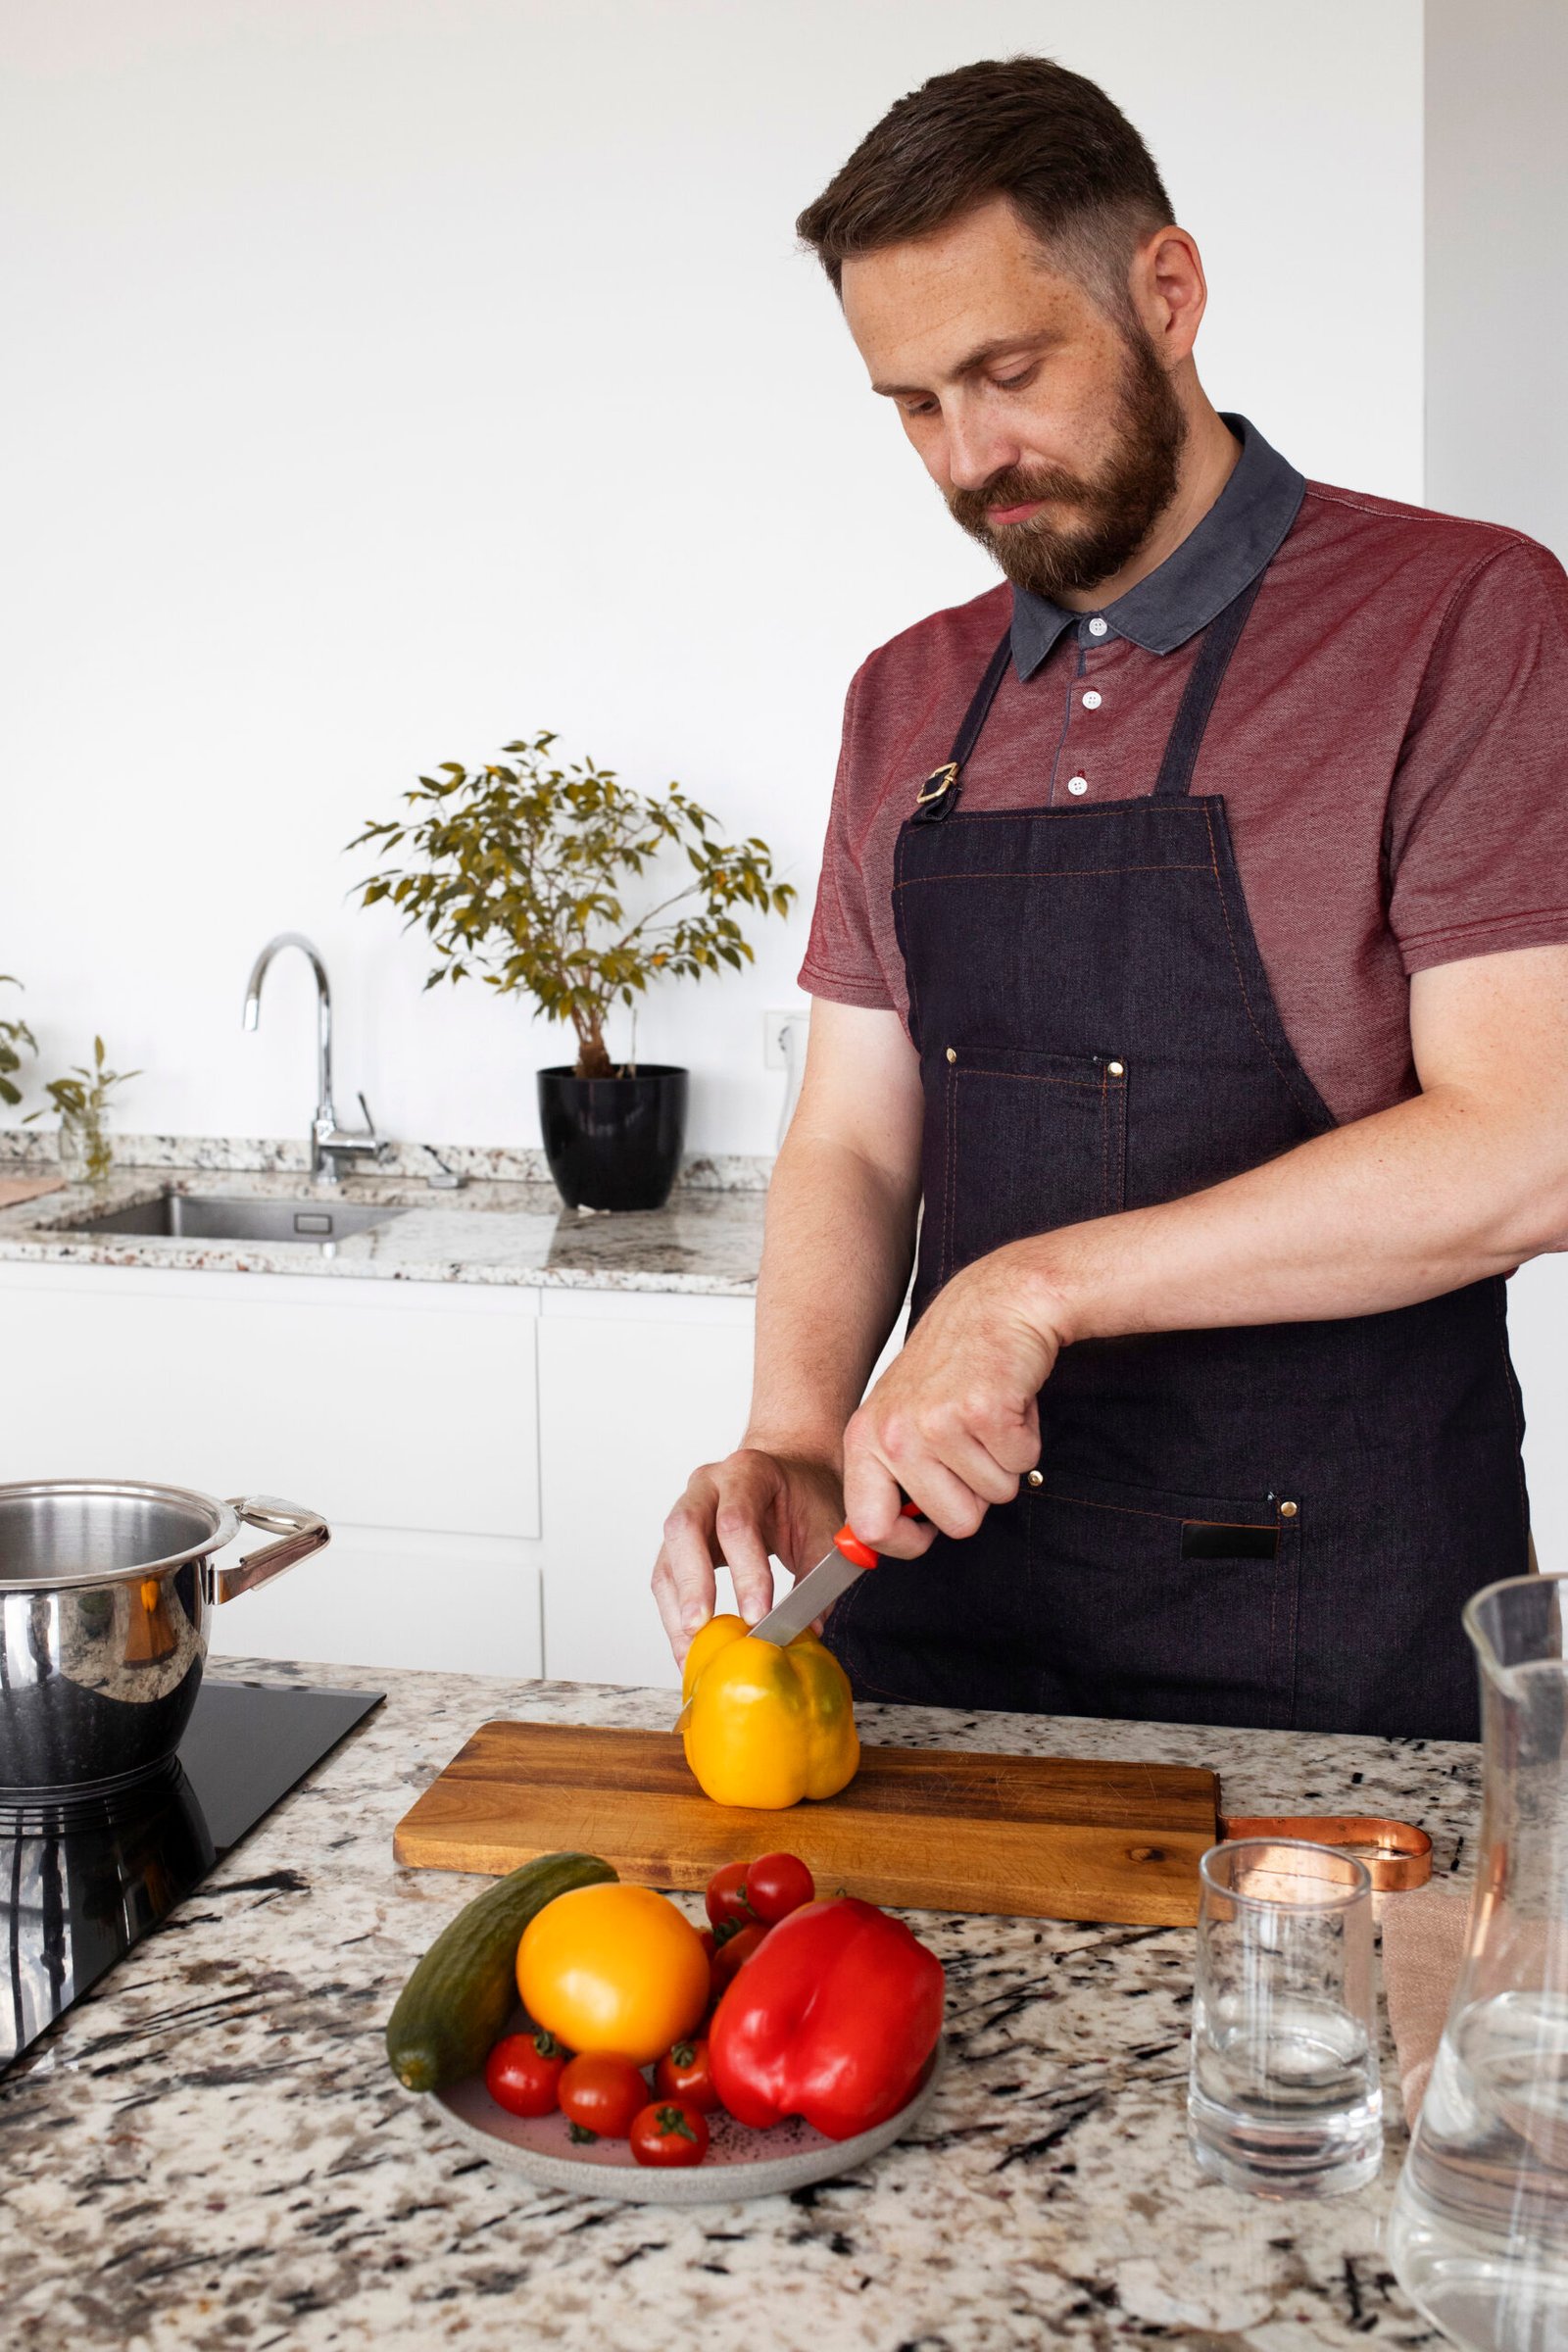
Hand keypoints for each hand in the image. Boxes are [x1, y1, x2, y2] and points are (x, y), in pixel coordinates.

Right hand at [652, 1449, 843, 1664]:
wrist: (787, 1476)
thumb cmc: (803, 1497)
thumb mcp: (822, 1524)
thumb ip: (817, 1572)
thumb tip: (810, 1627)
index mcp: (747, 1471)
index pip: (736, 1520)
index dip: (745, 1571)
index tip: (758, 1616)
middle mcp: (707, 1486)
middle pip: (684, 1529)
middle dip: (692, 1585)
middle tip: (702, 1629)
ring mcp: (686, 1511)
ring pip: (667, 1559)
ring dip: (677, 1611)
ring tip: (691, 1654)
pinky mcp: (678, 1543)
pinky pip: (665, 1580)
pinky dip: (675, 1616)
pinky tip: (688, 1648)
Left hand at [842, 1247, 1066, 1553]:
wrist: (995, 1303)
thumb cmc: (952, 1365)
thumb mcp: (898, 1418)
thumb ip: (890, 1476)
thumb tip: (878, 1543)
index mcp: (865, 1439)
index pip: (869, 1528)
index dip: (906, 1543)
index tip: (925, 1531)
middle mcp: (895, 1433)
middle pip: (955, 1523)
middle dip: (977, 1493)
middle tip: (971, 1442)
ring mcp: (938, 1422)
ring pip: (995, 1495)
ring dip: (1003, 1461)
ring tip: (987, 1415)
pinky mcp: (984, 1410)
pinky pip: (1023, 1463)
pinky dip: (1026, 1439)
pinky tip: (1008, 1402)